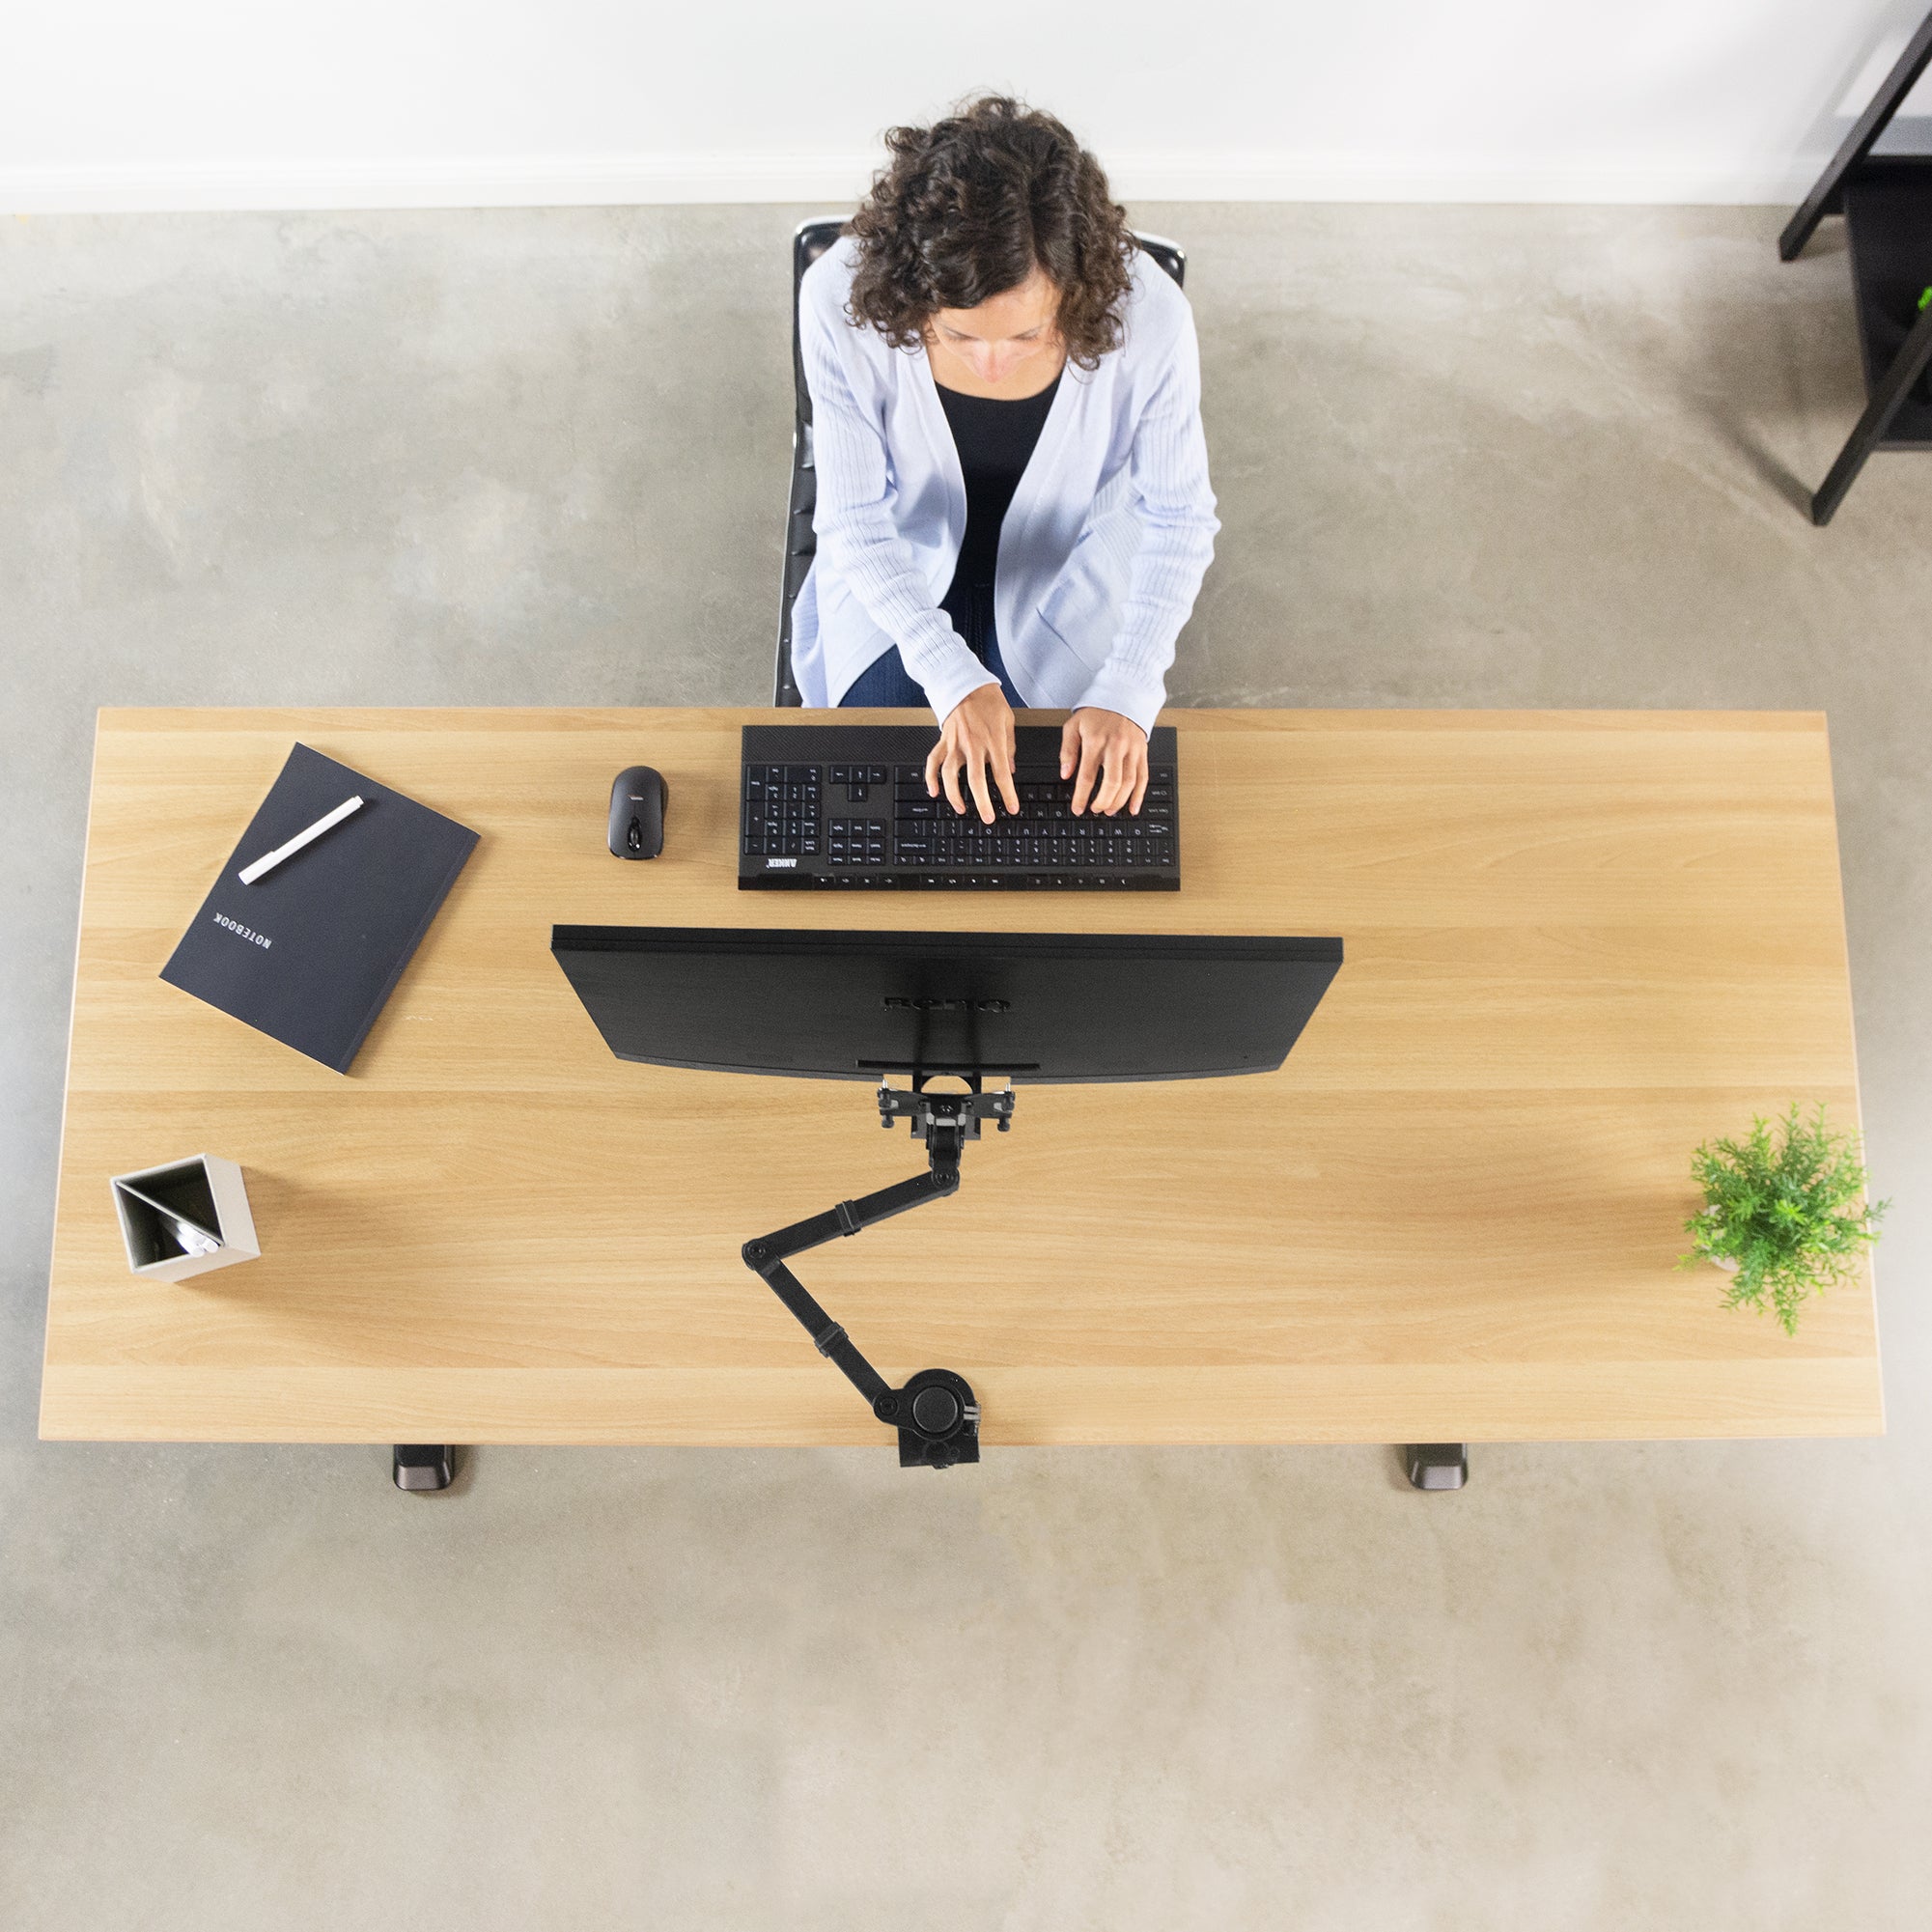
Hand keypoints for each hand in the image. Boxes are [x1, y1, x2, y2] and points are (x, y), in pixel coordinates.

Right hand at [927, 684, 1018, 824]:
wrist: (966, 683)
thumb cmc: (989, 700)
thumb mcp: (1008, 721)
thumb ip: (1010, 747)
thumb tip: (1011, 769)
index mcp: (993, 740)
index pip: (1002, 773)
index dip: (1007, 794)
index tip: (1012, 808)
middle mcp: (973, 744)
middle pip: (976, 779)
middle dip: (982, 803)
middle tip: (988, 818)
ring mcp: (956, 743)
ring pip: (951, 774)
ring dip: (954, 795)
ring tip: (961, 809)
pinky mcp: (943, 740)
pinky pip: (933, 761)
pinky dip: (930, 778)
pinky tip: (933, 791)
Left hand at [1061, 707, 1147, 815]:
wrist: (1122, 697)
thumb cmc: (1096, 713)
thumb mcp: (1073, 726)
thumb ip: (1068, 750)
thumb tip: (1065, 773)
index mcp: (1095, 741)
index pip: (1087, 776)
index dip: (1082, 796)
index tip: (1078, 808)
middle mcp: (1115, 747)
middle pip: (1111, 782)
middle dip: (1103, 802)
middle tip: (1095, 810)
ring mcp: (1131, 750)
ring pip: (1129, 783)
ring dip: (1119, 801)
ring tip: (1110, 810)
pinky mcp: (1142, 752)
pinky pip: (1143, 777)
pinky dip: (1139, 795)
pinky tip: (1133, 807)